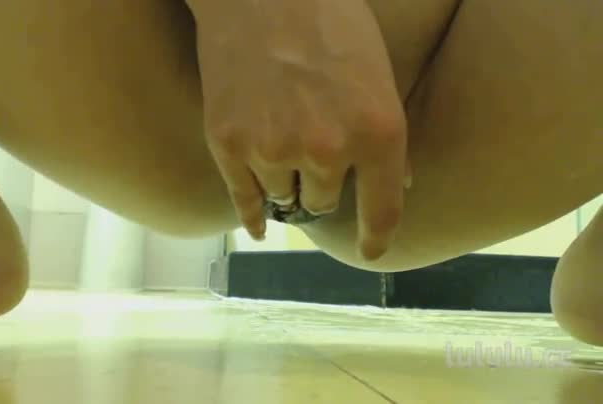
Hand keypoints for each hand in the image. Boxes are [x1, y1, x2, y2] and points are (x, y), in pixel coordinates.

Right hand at [189, 0, 410, 259]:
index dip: (377, 239)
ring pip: (285, 199)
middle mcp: (327, 150)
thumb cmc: (329, 20)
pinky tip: (257, 225)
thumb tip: (400, 183)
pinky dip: (252, 215)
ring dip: (288, 184)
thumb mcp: (378, 72)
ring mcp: (273, 150)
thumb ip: (385, 134)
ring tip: (282, 153)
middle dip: (324, 186)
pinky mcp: (228, 143)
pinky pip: (244, 201)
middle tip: (314, 156)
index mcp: (378, 132)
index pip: (383, 212)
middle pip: (326, 204)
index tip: (372, 253)